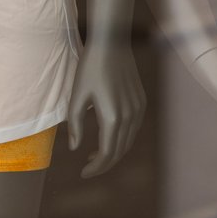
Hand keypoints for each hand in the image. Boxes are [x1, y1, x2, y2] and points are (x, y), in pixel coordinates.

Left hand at [66, 40, 145, 177]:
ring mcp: (138, 109)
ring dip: (114, 152)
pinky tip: (109, 136)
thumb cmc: (90, 68)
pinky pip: (133, 128)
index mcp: (112, 118)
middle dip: (104, 163)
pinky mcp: (141, 101)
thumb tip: (74, 148)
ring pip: (128, 141)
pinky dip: (122, 138)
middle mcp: (129, 116)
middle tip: (88, 167)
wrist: (111, 44)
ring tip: (95, 154)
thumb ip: (75, 125)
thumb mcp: (77, 96)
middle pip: (119, 151)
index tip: (83, 173)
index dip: (96, 167)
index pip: (106, 153)